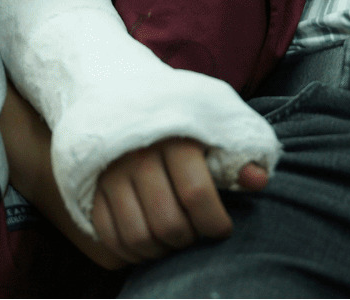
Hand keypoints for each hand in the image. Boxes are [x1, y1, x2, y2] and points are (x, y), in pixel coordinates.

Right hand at [89, 137, 268, 265]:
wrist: (123, 97)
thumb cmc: (180, 123)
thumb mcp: (213, 128)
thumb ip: (237, 155)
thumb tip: (258, 182)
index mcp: (173, 138)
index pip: (196, 194)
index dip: (214, 223)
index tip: (222, 229)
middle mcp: (138, 156)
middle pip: (167, 222)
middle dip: (189, 240)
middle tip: (195, 234)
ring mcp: (110, 173)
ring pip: (138, 236)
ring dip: (160, 251)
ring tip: (173, 242)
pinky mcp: (91, 187)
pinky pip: (109, 235)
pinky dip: (130, 251)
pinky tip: (147, 244)